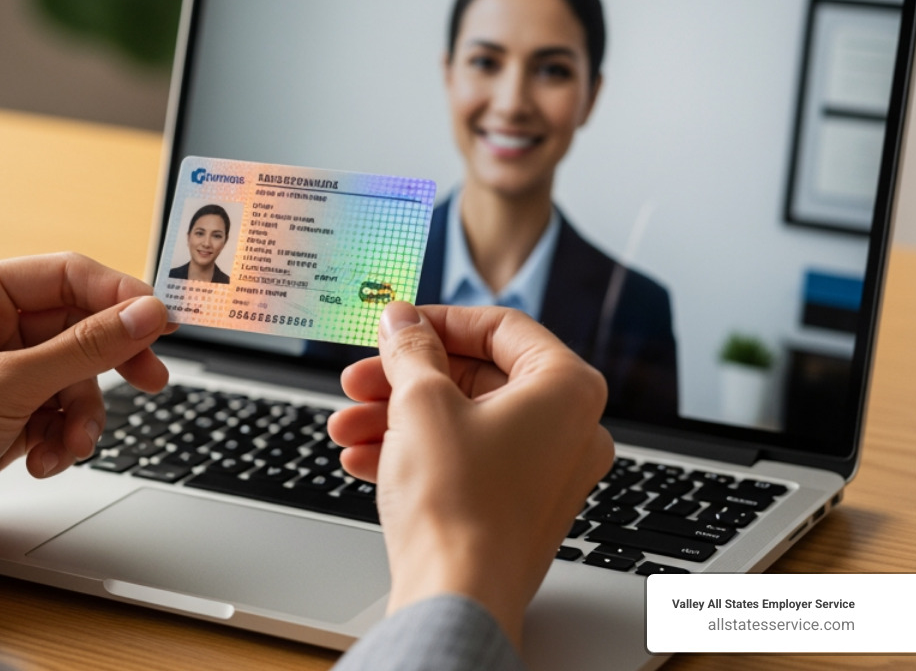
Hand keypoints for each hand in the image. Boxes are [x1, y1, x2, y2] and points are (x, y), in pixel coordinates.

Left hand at [0, 253, 175, 544]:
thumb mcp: (11, 384)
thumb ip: (87, 348)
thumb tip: (145, 314)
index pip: (66, 274)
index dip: (119, 296)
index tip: (162, 322)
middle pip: (77, 327)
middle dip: (107, 364)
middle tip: (151, 380)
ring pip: (73, 375)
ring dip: (81, 413)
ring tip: (71, 444)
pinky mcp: (3, 412)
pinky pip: (57, 410)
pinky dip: (61, 435)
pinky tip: (43, 460)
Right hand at [327, 301, 612, 648]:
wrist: (456, 594)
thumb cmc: (458, 502)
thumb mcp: (421, 401)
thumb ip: (411, 348)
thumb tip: (403, 321)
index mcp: (566, 389)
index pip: (501, 327)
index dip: (438, 320)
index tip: (398, 324)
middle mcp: (569, 429)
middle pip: (476, 376)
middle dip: (404, 378)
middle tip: (360, 377)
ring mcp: (546, 471)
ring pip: (462, 420)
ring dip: (396, 417)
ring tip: (347, 426)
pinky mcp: (517, 506)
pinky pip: (465, 459)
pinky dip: (415, 452)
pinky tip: (364, 457)